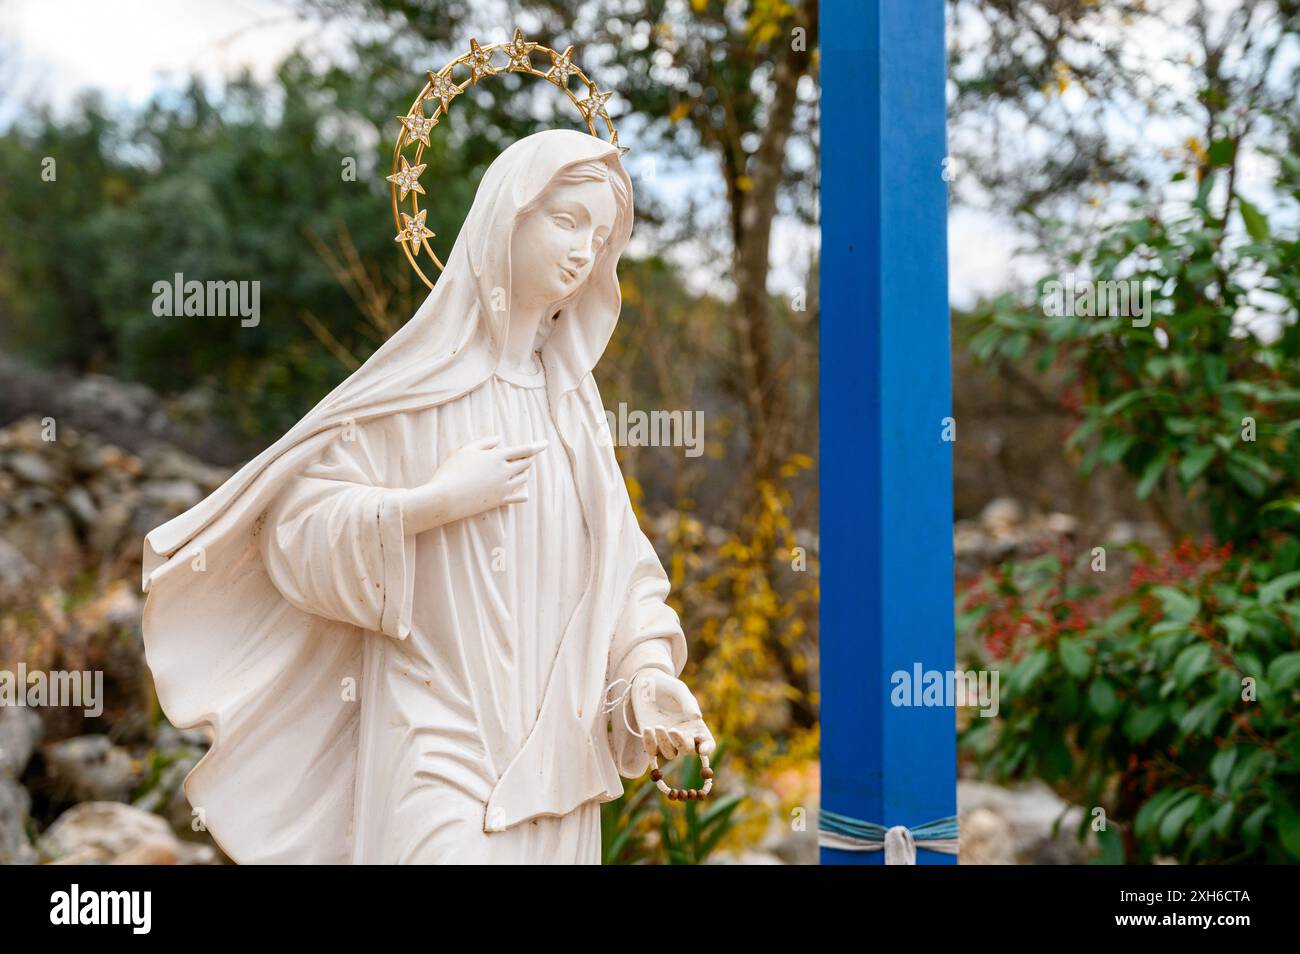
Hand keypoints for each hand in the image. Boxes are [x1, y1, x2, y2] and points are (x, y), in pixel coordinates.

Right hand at [400, 435, 546, 533]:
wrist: (444, 498)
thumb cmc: (452, 470)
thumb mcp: (466, 450)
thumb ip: (485, 442)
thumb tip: (500, 440)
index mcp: (498, 457)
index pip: (524, 449)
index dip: (537, 445)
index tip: (546, 443)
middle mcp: (505, 472)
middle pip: (526, 463)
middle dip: (527, 458)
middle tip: (523, 455)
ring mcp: (504, 487)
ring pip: (524, 478)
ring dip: (524, 472)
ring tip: (518, 468)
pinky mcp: (500, 501)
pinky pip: (520, 496)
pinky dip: (523, 490)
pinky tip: (521, 488)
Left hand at [629, 669, 715, 760]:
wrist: (646, 684)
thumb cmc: (667, 686)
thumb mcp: (679, 690)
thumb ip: (688, 702)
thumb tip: (697, 717)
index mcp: (695, 725)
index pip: (707, 742)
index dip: (707, 749)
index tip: (703, 750)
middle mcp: (683, 735)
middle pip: (687, 750)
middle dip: (681, 743)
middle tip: (673, 729)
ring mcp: (667, 739)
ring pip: (670, 754)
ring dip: (664, 743)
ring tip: (658, 726)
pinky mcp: (652, 739)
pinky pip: (652, 751)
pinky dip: (650, 743)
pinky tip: (648, 729)